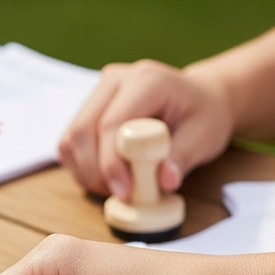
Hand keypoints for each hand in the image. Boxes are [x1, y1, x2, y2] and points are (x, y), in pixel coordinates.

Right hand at [58, 60, 233, 197]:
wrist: (199, 99)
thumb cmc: (204, 115)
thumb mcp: (205, 136)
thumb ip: (183, 156)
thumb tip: (166, 181)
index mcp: (146, 80)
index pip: (111, 123)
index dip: (111, 163)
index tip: (125, 192)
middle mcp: (115, 80)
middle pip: (82, 130)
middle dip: (95, 171)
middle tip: (119, 195)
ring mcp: (98, 92)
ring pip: (71, 139)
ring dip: (85, 172)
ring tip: (114, 188)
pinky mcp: (88, 108)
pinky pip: (70, 143)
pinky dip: (81, 167)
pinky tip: (105, 178)